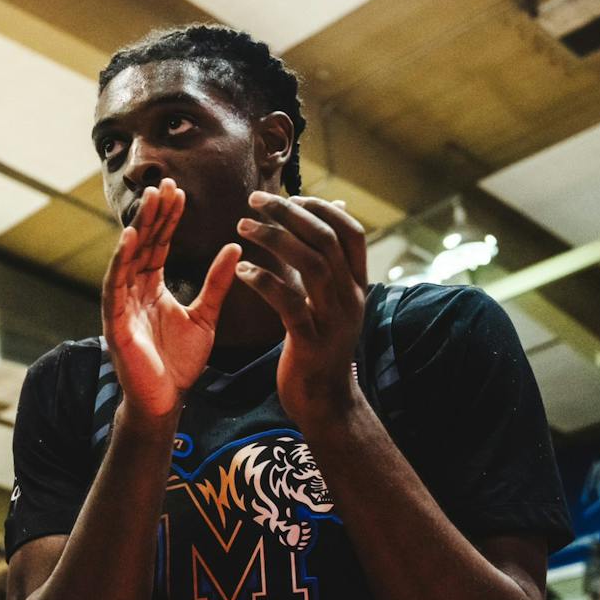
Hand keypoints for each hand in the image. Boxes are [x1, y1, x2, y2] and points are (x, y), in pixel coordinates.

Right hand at [102, 179, 239, 419]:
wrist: (166, 400)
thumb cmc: (179, 362)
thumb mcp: (206, 316)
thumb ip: (217, 282)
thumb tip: (234, 246)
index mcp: (151, 287)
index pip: (158, 244)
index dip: (167, 218)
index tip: (179, 191)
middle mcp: (133, 290)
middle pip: (142, 244)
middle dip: (152, 214)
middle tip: (164, 184)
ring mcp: (121, 304)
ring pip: (127, 258)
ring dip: (137, 228)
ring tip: (149, 201)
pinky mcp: (115, 321)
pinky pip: (114, 285)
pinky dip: (120, 261)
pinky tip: (129, 238)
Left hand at [235, 193, 365, 423]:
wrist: (327, 403)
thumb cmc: (322, 347)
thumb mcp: (334, 302)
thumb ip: (332, 262)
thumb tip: (337, 210)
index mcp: (357, 286)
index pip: (351, 233)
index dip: (324, 209)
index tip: (293, 196)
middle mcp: (351, 298)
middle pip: (326, 241)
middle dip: (290, 213)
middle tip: (255, 200)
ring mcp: (334, 320)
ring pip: (312, 265)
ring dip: (274, 239)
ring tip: (242, 225)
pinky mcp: (311, 342)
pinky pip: (289, 304)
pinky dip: (264, 281)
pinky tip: (242, 269)